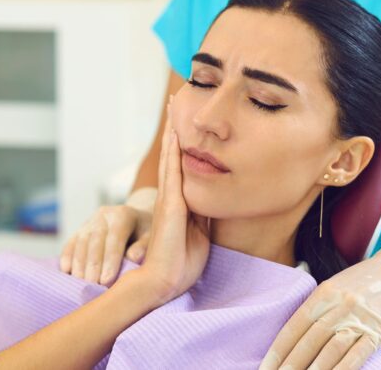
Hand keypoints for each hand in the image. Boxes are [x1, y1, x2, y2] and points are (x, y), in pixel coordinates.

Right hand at [59, 202, 153, 285]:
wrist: (136, 219)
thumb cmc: (146, 233)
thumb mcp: (151, 237)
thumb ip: (144, 246)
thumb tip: (132, 258)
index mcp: (123, 215)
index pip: (115, 238)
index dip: (110, 260)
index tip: (106, 281)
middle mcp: (104, 215)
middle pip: (95, 242)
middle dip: (93, 266)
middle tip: (92, 286)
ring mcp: (89, 221)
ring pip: (80, 243)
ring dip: (79, 265)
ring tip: (81, 284)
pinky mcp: (80, 230)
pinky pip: (70, 243)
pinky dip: (67, 257)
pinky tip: (67, 272)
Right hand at [138, 96, 211, 303]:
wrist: (165, 280)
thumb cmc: (182, 261)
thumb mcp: (201, 230)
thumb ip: (203, 212)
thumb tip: (214, 195)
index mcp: (180, 201)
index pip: (182, 163)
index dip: (183, 140)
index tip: (184, 117)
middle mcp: (172, 195)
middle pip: (173, 154)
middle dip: (175, 126)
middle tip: (175, 99)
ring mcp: (169, 200)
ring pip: (171, 158)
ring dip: (172, 132)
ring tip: (173, 107)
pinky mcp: (171, 207)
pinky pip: (173, 175)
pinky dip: (173, 154)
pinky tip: (175, 136)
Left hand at [260, 227, 380, 369]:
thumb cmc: (365, 279)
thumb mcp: (335, 284)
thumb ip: (316, 306)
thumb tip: (294, 334)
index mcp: (323, 293)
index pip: (294, 327)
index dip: (278, 350)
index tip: (265, 367)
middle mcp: (338, 305)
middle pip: (309, 341)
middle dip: (291, 366)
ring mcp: (359, 318)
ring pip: (331, 350)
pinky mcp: (379, 330)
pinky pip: (357, 354)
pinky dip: (342, 369)